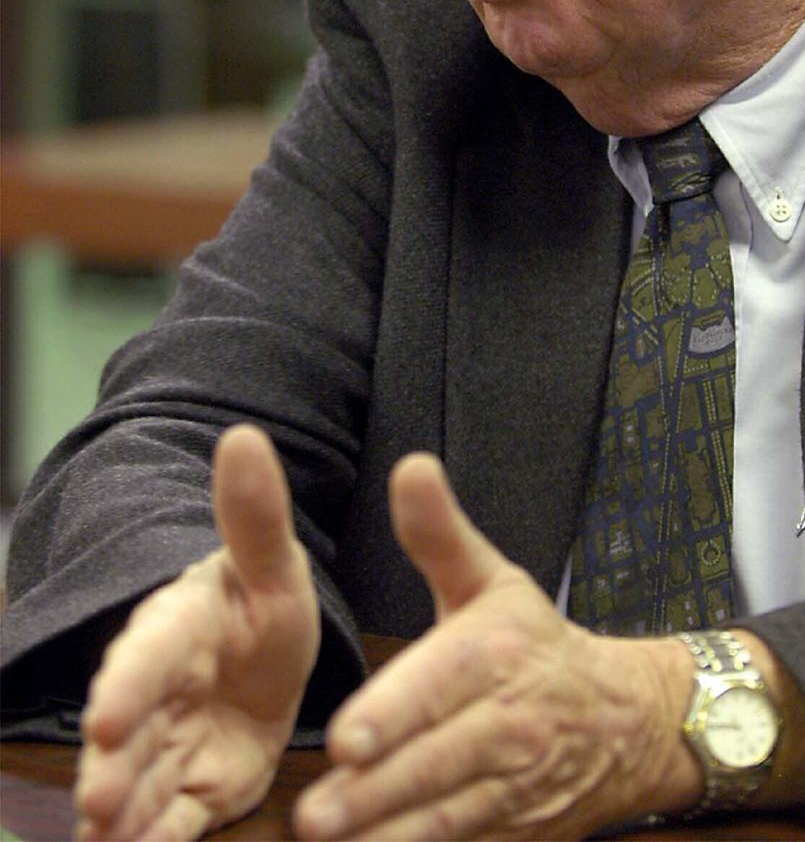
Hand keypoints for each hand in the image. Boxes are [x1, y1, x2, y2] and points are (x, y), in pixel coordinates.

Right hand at [74, 424, 319, 841]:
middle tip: (98, 800)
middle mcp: (159, 694)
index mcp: (177, 630)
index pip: (145, 656)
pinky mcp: (191, 793)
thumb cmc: (262, 604)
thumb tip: (242, 435)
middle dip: (112, 768)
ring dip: (122, 819)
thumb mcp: (272, 564)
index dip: (126, 686)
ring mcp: (170, 749)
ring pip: (140, 788)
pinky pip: (172, 825)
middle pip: (130, 734)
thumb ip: (255, 514)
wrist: (265, 662)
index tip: (106, 719)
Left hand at [294, 455, 700, 840]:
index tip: (348, 739)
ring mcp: (511, 787)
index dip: (396, 715)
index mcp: (495, 653)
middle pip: (437, 762)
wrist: (623, 722)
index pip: (443, 685)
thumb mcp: (492, 579)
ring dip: (389, 836)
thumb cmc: (535, 643)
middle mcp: (506, 723)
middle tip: (314, 815)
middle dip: (375, 792)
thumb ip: (439, 532)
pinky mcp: (511, 833)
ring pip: (447, 817)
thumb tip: (410, 467)